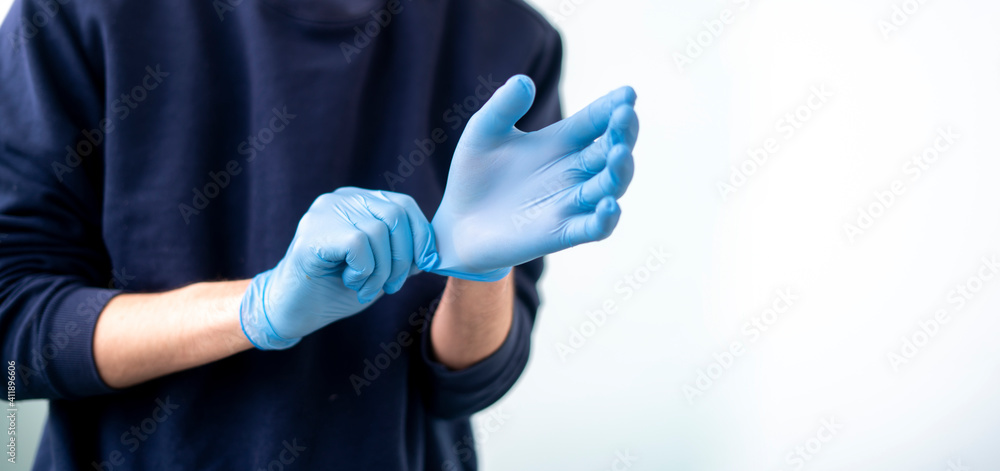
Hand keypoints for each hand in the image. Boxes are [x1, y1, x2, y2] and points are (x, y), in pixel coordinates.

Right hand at [240, 188, 435, 349]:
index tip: (423, 265)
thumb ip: (401, 251)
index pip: (403, 205)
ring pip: (379, 232)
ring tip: (366, 288)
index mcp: (360, 201)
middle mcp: (342, 198)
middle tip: (392, 285)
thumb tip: (431, 250)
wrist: (294, 310)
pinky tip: (352, 282)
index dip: (421, 235)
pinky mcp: (313, 232)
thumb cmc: (337, 289)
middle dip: (403, 257)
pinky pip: (359, 244)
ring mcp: (325, 211)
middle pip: (395, 215)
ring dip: (382, 270)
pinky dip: (364, 270)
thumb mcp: (379, 267)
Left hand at [426, 75, 639, 280]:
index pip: (597, 120)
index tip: (627, 93)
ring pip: (610, 186)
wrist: (457, 223)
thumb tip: (523, 81)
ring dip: (620, 171)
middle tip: (625, 115)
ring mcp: (571, 202)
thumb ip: (503, 107)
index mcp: (561, 142)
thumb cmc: (475, 175)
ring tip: (618, 153)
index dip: (614, 106)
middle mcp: (574, 171)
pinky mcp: (562, 232)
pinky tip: (610, 205)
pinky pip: (594, 228)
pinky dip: (606, 219)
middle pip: (612, 149)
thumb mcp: (484, 132)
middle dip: (623, 132)